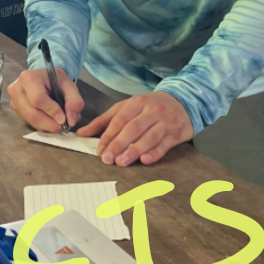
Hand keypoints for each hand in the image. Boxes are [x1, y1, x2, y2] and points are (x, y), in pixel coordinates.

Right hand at [8, 68, 84, 133]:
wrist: (44, 78)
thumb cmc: (55, 80)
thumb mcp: (69, 85)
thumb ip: (74, 101)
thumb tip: (71, 120)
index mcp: (28, 78)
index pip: (38, 99)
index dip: (51, 111)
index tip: (63, 119)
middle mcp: (17, 90)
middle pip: (32, 113)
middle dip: (49, 124)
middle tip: (63, 127)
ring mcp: (14, 101)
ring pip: (30, 121)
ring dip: (47, 126)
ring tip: (59, 123)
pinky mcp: (16, 111)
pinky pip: (29, 123)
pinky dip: (42, 126)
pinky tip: (50, 121)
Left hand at [77, 91, 192, 166]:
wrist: (182, 101)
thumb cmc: (149, 107)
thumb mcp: (126, 107)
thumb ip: (104, 120)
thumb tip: (82, 133)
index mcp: (136, 103)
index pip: (119, 120)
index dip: (108, 135)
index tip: (99, 149)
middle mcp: (151, 111)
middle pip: (133, 128)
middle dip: (119, 144)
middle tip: (108, 158)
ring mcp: (165, 122)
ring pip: (149, 137)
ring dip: (134, 150)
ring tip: (122, 162)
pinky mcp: (176, 133)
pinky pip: (164, 145)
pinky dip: (154, 153)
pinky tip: (144, 160)